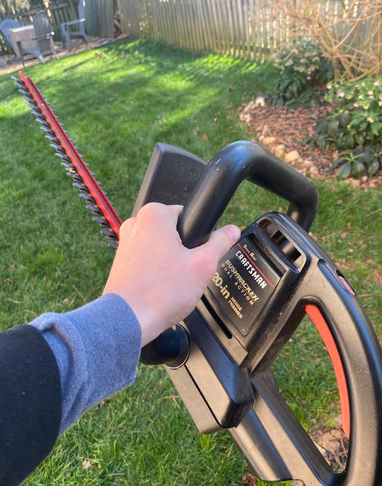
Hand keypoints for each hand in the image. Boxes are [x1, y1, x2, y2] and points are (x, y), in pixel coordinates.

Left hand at [103, 203, 240, 346]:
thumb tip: (231, 230)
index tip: (196, 253)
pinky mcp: (121, 261)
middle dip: (184, 251)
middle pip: (174, 232)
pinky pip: (148, 261)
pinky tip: (160, 288)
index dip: (197, 237)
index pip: (187, 215)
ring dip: (170, 263)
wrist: (129, 320)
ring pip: (161, 248)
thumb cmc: (160, 292)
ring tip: (172, 282)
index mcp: (154, 215)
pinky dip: (156, 272)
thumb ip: (220, 243)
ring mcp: (125, 243)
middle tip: (186, 271)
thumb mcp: (202, 265)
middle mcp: (136, 224)